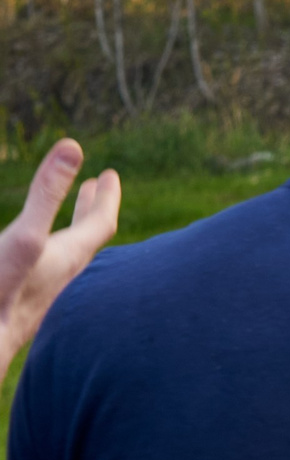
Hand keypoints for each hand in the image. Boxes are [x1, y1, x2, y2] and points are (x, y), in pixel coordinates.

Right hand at [0, 138, 119, 366]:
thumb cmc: (2, 293)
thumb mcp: (25, 236)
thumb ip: (48, 194)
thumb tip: (75, 147)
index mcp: (71, 259)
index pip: (101, 222)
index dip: (107, 196)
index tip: (109, 175)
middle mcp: (67, 280)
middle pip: (89, 239)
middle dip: (91, 209)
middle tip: (97, 187)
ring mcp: (48, 298)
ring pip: (70, 259)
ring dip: (72, 232)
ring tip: (69, 221)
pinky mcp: (28, 312)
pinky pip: (50, 277)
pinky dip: (52, 256)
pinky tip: (40, 266)